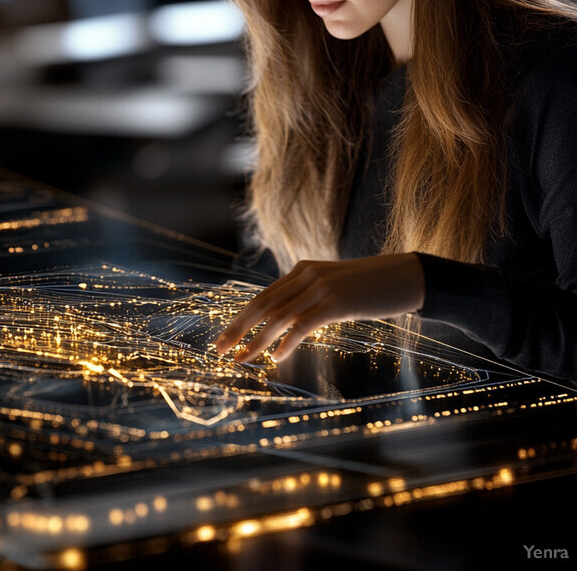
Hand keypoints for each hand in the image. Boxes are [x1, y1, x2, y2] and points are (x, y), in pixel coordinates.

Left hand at [213, 253, 424, 362]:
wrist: (408, 276)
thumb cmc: (372, 286)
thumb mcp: (335, 287)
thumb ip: (311, 297)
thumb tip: (290, 322)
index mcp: (302, 270)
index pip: (264, 297)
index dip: (241, 319)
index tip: (225, 337)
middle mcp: (306, 275)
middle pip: (263, 305)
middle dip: (238, 328)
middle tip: (219, 349)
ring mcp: (321, 287)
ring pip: (279, 316)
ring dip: (257, 340)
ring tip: (241, 359)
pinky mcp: (337, 301)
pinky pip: (304, 324)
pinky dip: (288, 341)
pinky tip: (277, 357)